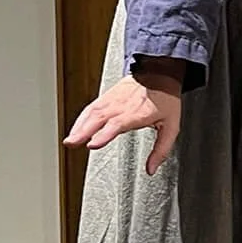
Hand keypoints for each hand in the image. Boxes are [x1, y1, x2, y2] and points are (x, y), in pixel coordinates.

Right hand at [64, 64, 183, 174]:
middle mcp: (122, 106)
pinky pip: (92, 107)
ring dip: (79, 126)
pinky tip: (76, 128)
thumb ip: (161, 150)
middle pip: (99, 118)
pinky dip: (81, 118)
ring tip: (69, 140)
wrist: (160, 73)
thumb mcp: (171, 126)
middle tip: (71, 143)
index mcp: (137, 113)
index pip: (116, 124)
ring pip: (92, 112)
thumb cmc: (166, 99)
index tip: (92, 144)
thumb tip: (152, 169)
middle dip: (83, 131)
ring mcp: (112, 100)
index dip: (103, 134)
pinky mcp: (107, 96)